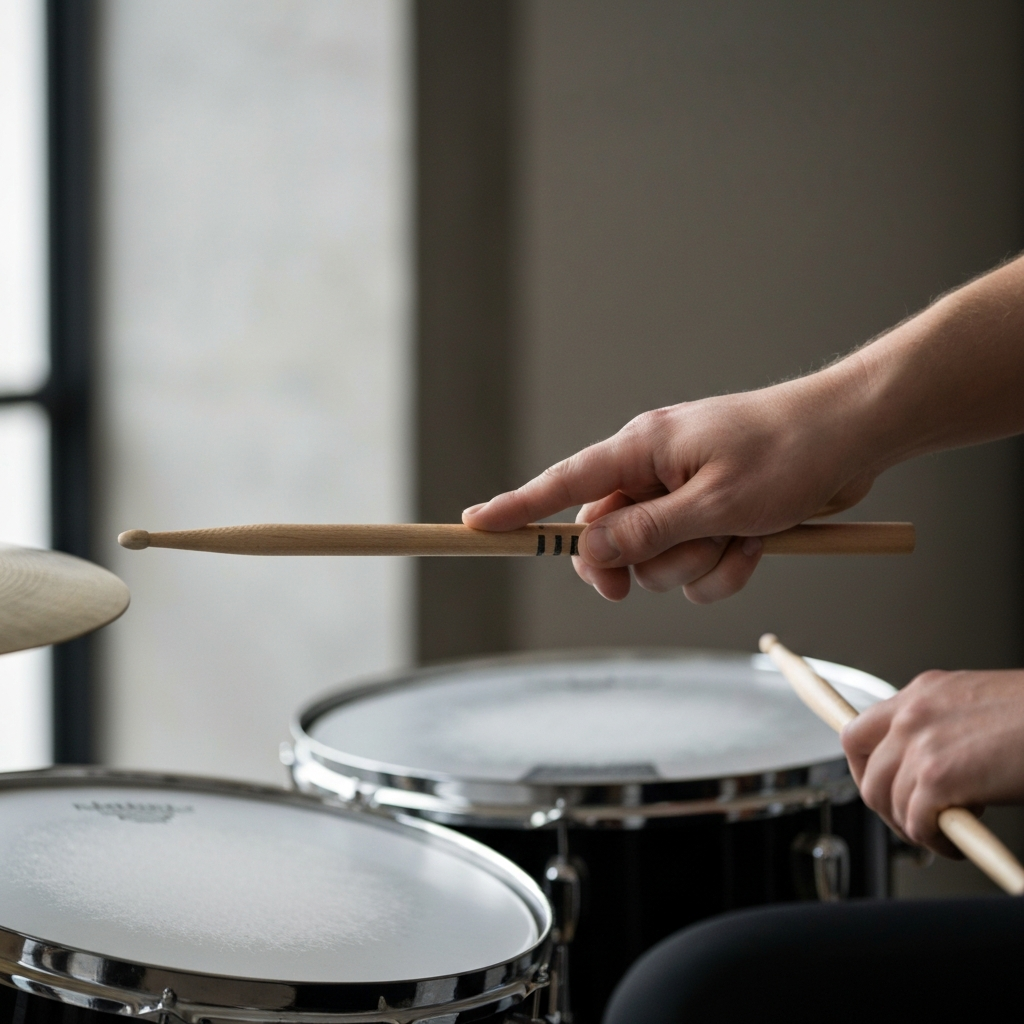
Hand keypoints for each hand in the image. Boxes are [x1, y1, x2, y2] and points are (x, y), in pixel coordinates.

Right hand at [464, 369, 878, 601]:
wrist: (854, 438)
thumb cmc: (787, 451)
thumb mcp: (714, 502)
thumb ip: (646, 532)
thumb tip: (587, 552)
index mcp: (642, 451)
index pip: (563, 484)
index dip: (516, 508)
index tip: (473, 526)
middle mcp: (654, 474)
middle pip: (609, 541)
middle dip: (642, 564)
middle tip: (659, 569)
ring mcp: (685, 498)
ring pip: (658, 565)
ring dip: (702, 565)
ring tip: (744, 536)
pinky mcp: (714, 519)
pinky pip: (699, 568)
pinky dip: (728, 567)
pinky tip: (760, 543)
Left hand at [842, 670, 1023, 856]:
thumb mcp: (977, 710)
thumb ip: (943, 730)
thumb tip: (924, 770)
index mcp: (923, 692)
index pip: (860, 729)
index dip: (863, 766)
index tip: (876, 786)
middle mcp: (913, 713)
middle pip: (863, 769)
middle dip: (883, 804)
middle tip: (911, 819)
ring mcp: (922, 744)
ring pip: (885, 800)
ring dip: (911, 825)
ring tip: (944, 831)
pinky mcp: (939, 777)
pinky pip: (915, 822)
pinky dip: (933, 841)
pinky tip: (956, 842)